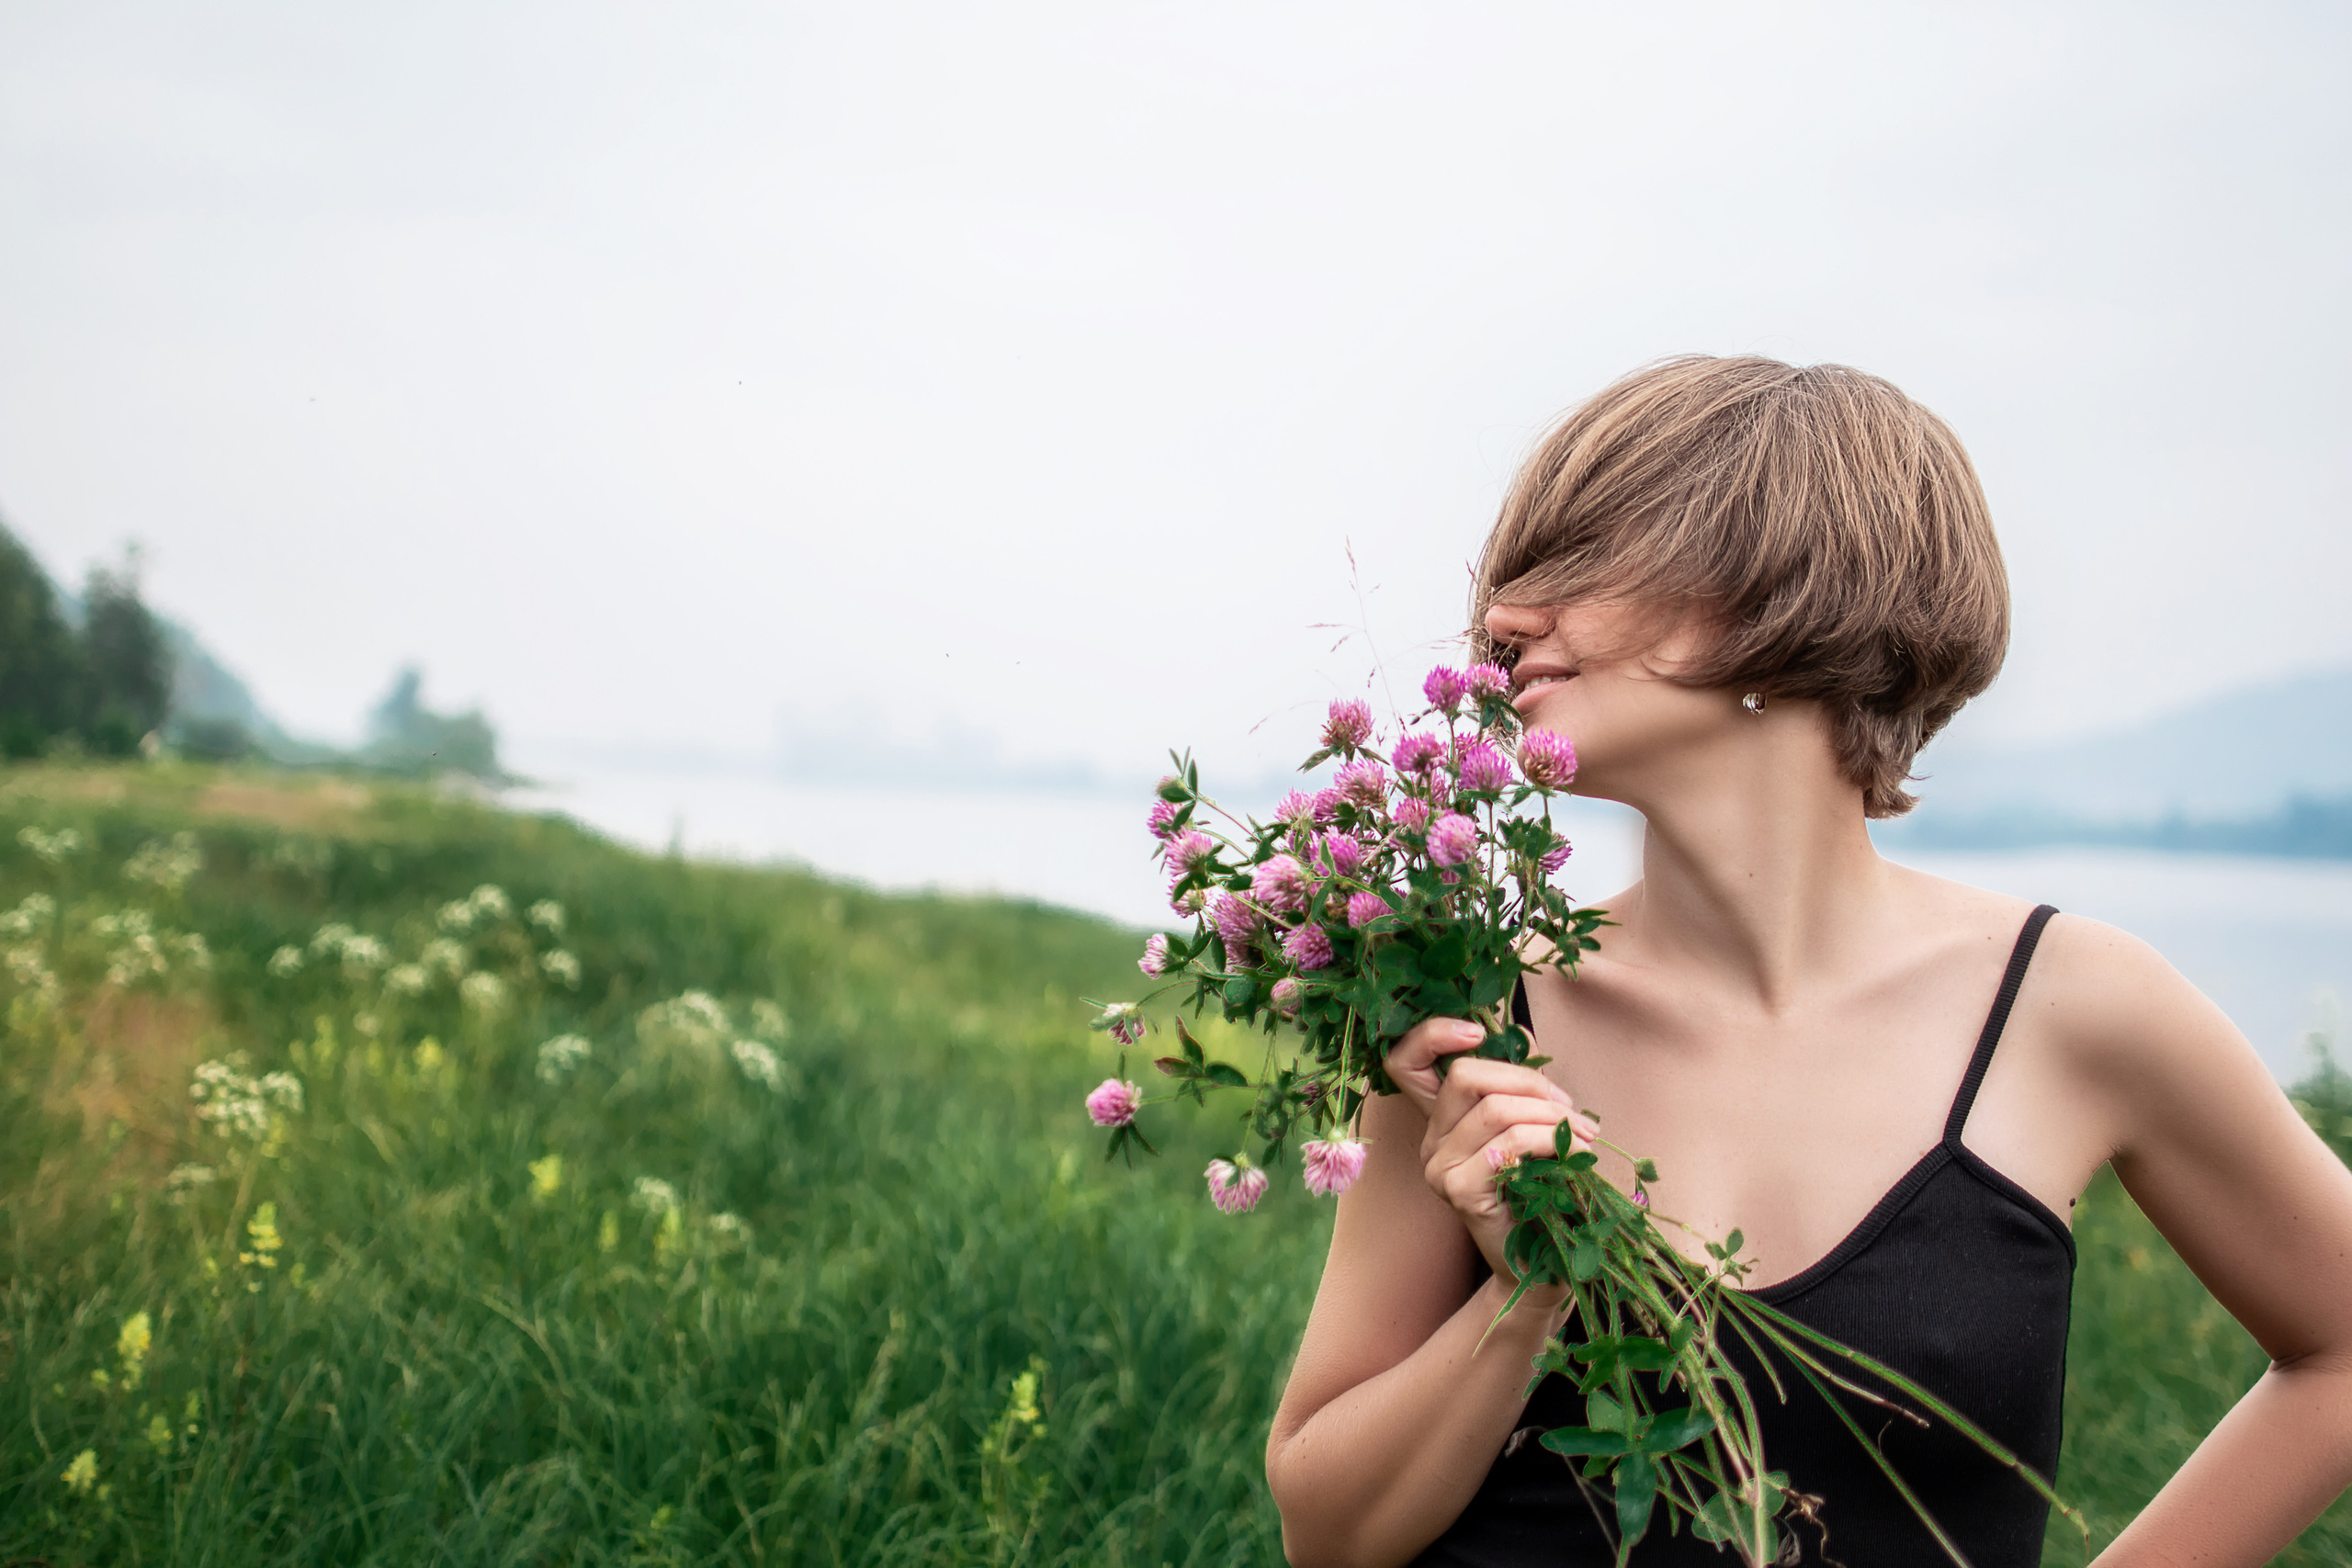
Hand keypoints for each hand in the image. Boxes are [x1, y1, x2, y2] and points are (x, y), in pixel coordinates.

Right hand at [1388, 1016, 1598, 1293]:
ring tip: (1585, 1136)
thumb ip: (1518, 1085)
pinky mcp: (1459, 1191)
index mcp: (1442, 1122)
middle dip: (1529, 1081)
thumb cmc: (1544, 1196)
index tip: (1479, 1031)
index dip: (1431, 1035)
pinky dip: (1551, 1139)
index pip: (1404, 1062)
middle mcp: (1431, 1142)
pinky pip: (1508, 1143)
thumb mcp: (1531, 1129)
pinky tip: (1576, 1154)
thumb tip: (1520, 1031)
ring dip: (1552, 1116)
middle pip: (1465, 1076)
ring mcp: (1439, 1168)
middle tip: (1571, 1108)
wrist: (1545, 1267)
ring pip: (1495, 1109)